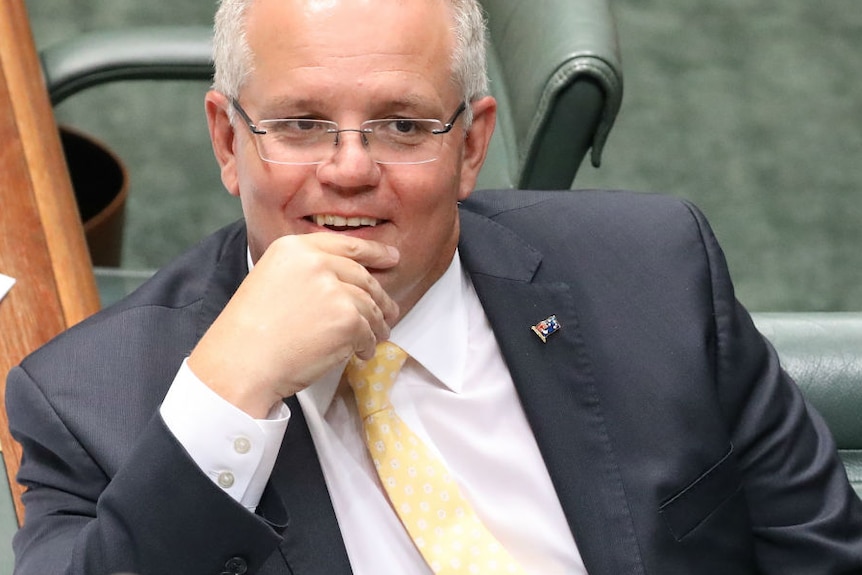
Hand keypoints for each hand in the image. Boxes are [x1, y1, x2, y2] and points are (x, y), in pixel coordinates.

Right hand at [187, 233, 399, 417]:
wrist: (241, 364)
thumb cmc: (248, 333)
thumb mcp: (270, 281)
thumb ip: (305, 272)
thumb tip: (344, 281)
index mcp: (294, 248)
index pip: (345, 244)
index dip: (374, 252)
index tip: (391, 257)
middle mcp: (316, 262)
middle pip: (363, 277)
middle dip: (380, 296)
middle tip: (389, 310)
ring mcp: (334, 290)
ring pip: (370, 306)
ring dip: (376, 324)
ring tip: (376, 337)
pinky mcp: (347, 319)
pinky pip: (369, 332)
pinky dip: (368, 345)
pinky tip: (361, 352)